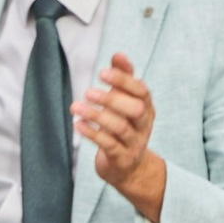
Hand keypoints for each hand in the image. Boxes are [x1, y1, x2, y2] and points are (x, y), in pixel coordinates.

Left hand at [72, 51, 165, 222]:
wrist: (129, 168)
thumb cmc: (125, 127)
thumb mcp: (126, 103)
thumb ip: (123, 79)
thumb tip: (118, 54)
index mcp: (147, 107)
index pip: (141, 90)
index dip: (124, 80)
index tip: (102, 72)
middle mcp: (144, 125)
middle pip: (136, 109)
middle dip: (112, 99)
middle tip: (88, 91)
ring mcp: (135, 143)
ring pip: (120, 127)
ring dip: (97, 115)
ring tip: (76, 107)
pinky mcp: (122, 158)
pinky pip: (108, 145)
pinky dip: (92, 133)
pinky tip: (78, 124)